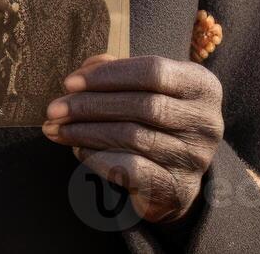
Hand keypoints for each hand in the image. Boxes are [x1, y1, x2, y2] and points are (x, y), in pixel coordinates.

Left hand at [42, 54, 222, 223]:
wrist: (174, 175)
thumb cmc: (153, 119)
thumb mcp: (141, 87)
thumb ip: (115, 72)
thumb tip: (84, 71)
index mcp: (202, 85)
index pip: (153, 71)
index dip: (108, 75)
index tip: (69, 82)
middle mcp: (206, 121)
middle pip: (141, 105)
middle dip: (89, 106)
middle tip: (53, 109)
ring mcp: (196, 157)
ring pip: (132, 137)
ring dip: (85, 132)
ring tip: (56, 129)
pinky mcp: (179, 188)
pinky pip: (131, 169)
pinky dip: (98, 157)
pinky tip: (78, 150)